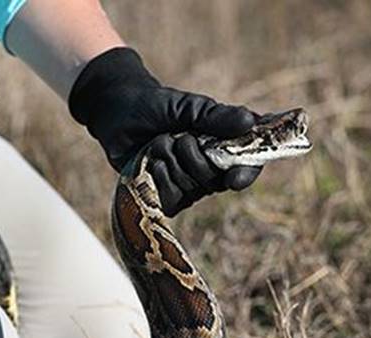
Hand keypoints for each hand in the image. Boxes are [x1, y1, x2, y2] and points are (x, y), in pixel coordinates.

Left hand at [68, 47, 261, 216]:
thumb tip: (249, 121)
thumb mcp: (189, 107)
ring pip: (190, 190)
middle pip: (215, 181)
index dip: (245, 174)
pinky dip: (158, 177)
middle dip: (195, 158)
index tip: (234, 178)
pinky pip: (170, 199)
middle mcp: (211, 170)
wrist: (121, 113)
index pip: (248, 166)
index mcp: (225, 146)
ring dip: (172, 163)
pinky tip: (151, 161)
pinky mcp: (166, 196)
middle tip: (180, 137)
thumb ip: (216, 117)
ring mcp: (188, 186)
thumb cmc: (159, 106)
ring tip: (160, 143)